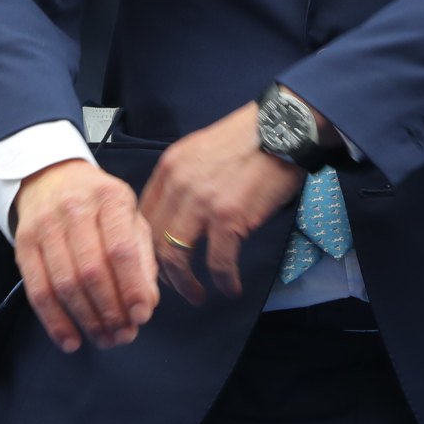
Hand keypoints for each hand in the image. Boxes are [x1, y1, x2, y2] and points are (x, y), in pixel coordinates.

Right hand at [11, 159, 158, 352]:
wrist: (51, 178)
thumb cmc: (99, 205)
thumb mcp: (130, 218)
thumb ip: (142, 259)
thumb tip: (145, 304)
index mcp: (109, 198)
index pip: (121, 249)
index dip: (132, 288)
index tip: (142, 316)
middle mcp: (74, 207)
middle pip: (91, 270)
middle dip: (110, 311)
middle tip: (123, 336)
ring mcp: (44, 225)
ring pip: (64, 283)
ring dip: (86, 320)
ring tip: (103, 339)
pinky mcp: (23, 243)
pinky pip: (37, 289)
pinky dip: (54, 321)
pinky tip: (71, 339)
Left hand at [140, 102, 304, 303]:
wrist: (281, 129)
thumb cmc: (247, 140)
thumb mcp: (199, 151)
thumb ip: (182, 180)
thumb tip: (177, 216)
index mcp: (168, 168)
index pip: (141, 217)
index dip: (146, 247)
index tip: (157, 263)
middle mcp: (177, 185)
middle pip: (152, 241)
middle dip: (162, 273)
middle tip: (176, 286)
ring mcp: (201, 202)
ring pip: (175, 257)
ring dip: (184, 284)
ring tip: (196, 295)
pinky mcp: (229, 217)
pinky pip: (218, 262)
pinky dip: (224, 282)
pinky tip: (231, 288)